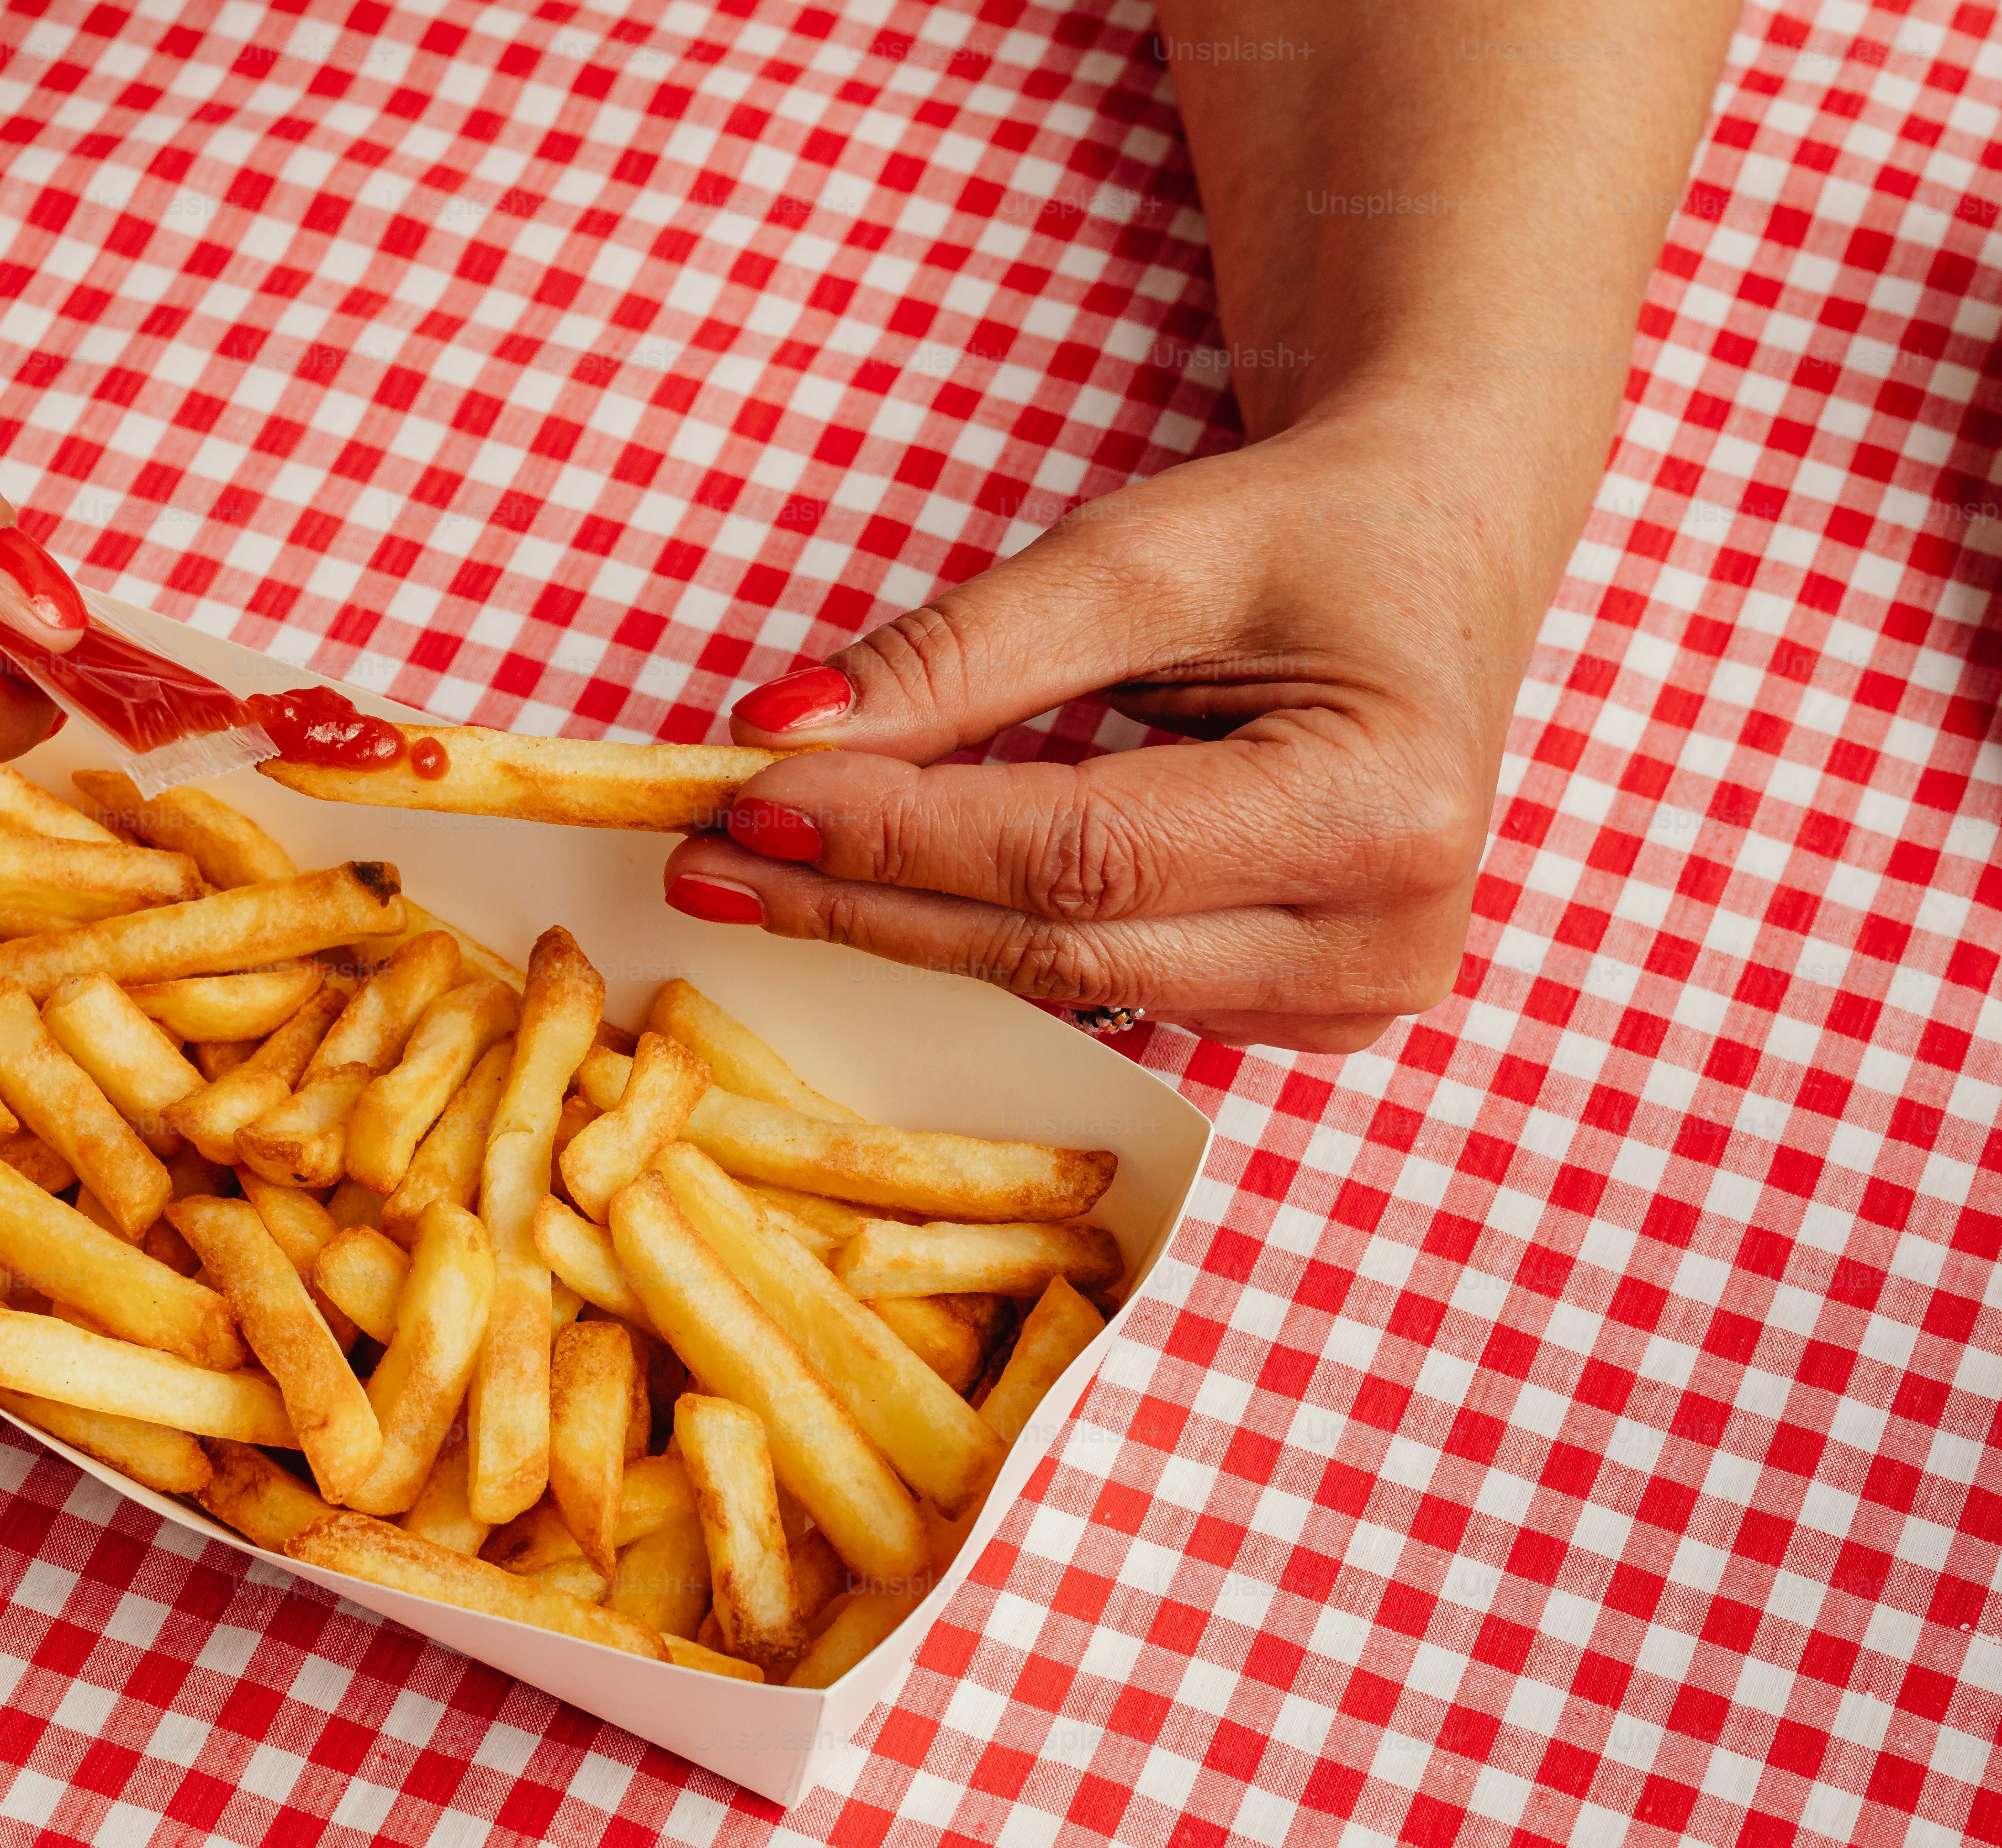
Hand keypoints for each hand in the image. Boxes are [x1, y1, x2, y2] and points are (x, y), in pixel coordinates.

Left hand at [663, 409, 1553, 1053]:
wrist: (1438, 555)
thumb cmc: (1305, 538)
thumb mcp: (1137, 557)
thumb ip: (959, 657)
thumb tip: (775, 735)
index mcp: (1383, 808)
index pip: (1078, 851)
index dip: (897, 834)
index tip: (743, 797)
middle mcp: (1385, 935)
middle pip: (1059, 939)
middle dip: (862, 898)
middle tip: (702, 859)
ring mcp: (1356, 997)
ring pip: (1068, 978)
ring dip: (904, 925)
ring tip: (759, 868)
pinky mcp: (1313, 1016)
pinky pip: (1108, 985)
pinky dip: (990, 933)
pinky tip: (889, 891)